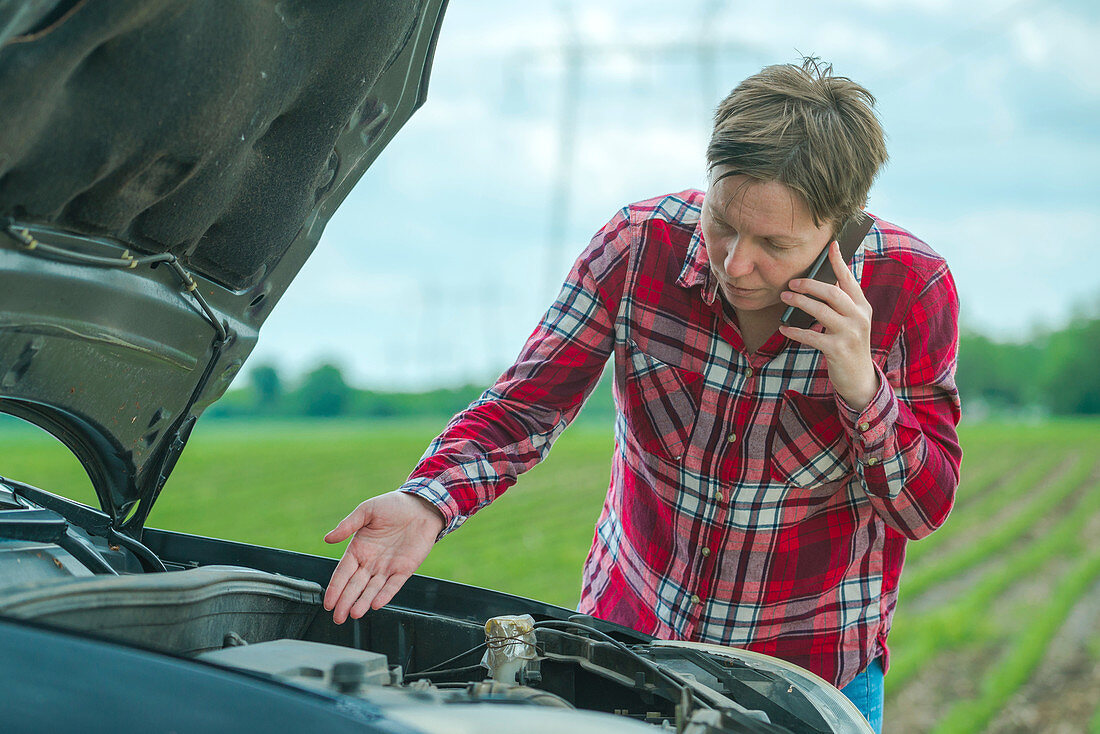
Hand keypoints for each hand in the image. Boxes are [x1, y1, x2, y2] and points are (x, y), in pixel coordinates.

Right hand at [323, 490, 444, 622]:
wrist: (421, 505)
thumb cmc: (393, 506)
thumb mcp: (367, 511)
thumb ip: (348, 525)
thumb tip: (327, 539)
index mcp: (358, 549)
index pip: (343, 573)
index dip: (335, 588)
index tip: (328, 603)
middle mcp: (371, 562)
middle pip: (355, 586)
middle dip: (345, 602)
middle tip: (337, 617)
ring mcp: (387, 567)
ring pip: (372, 589)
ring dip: (363, 602)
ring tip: (354, 614)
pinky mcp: (405, 569)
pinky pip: (393, 585)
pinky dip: (385, 595)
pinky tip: (377, 605)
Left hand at [778, 240, 878, 410]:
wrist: (859, 378)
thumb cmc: (849, 344)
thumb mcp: (851, 321)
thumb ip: (841, 302)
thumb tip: (819, 281)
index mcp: (862, 306)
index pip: (850, 279)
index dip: (840, 262)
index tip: (832, 245)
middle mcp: (859, 317)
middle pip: (832, 292)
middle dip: (809, 284)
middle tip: (791, 281)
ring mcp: (849, 333)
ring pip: (821, 311)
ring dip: (800, 302)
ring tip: (785, 297)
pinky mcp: (837, 350)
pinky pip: (811, 336)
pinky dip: (795, 331)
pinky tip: (783, 328)